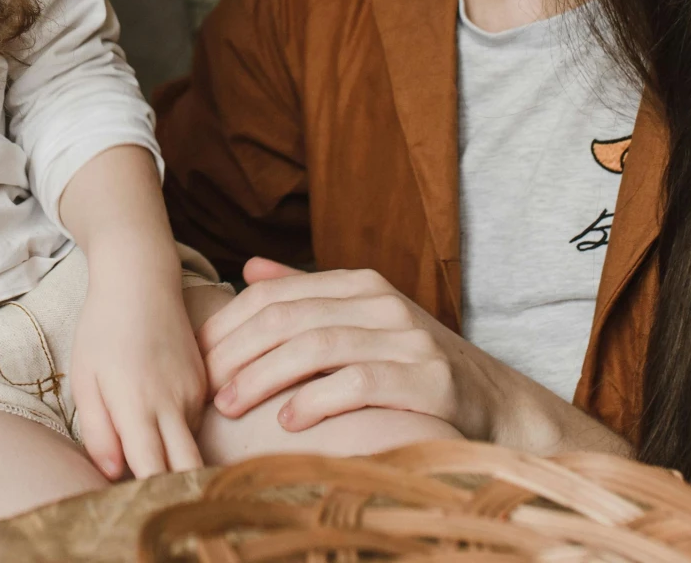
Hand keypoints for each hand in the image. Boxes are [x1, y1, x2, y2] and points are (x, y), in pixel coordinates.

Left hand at [67, 242, 209, 479]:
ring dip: (176, 458)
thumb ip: (98, 430)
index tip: (137, 505)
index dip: (149, 495)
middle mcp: (173, 404)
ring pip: (191, 445)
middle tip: (159, 496)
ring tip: (154, 454)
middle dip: (178, 489)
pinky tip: (160, 416)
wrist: (140, 278)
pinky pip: (194, 421)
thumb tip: (113, 473)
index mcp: (138, 406)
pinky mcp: (202, 380)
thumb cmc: (103, 328)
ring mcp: (193, 392)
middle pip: (188, 468)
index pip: (153, 472)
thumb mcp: (84, 378)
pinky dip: (180, 430)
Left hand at [199, 258, 626, 455]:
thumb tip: (248, 267)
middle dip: (238, 353)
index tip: (197, 355)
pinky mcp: (429, 379)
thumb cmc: (412, 364)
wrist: (493, 403)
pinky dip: (317, 401)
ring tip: (232, 406)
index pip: (277, 293)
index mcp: (360, 284)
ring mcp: (409, 339)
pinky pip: (360, 383)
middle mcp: (383, 304)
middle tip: (206, 388)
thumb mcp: (361, 321)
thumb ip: (307, 294)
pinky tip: (288, 422)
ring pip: (318, 347)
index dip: (230, 322)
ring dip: (265, 378)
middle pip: (290, 318)